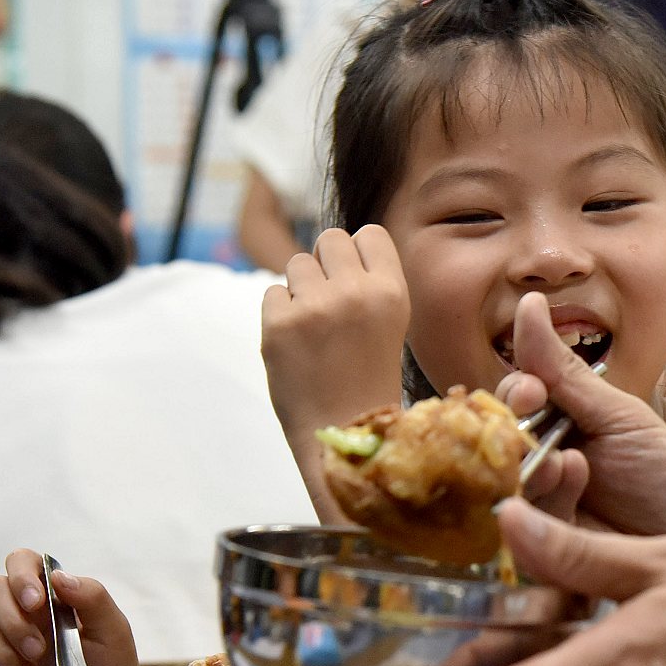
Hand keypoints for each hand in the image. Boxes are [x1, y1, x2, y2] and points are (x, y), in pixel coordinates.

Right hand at [0, 549, 141, 665]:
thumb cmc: (109, 661)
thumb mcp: (112, 628)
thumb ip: (92, 596)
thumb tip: (58, 576)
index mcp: (52, 591)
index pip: (21, 560)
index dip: (21, 575)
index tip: (35, 603)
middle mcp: (22, 607)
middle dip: (12, 620)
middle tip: (38, 649)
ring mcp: (3, 635)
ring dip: (3, 648)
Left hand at [261, 226, 412, 466]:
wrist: (344, 432)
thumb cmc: (368, 377)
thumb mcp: (390, 323)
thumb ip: (369, 282)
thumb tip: (334, 247)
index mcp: (392, 292)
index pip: (369, 233)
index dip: (358, 253)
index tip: (355, 278)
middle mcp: (356, 292)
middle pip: (330, 239)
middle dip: (326, 263)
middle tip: (329, 300)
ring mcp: (315, 307)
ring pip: (297, 263)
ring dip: (301, 287)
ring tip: (314, 326)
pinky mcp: (279, 325)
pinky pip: (273, 292)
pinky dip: (280, 313)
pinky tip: (297, 342)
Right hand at [493, 293, 665, 539]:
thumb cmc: (662, 472)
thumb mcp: (617, 414)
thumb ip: (563, 370)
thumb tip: (529, 303)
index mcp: (557, 421)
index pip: (515, 397)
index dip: (515, 391)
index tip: (531, 390)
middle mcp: (539, 458)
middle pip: (498, 437)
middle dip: (512, 429)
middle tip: (531, 427)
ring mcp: (537, 502)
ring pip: (504, 477)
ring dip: (530, 464)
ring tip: (566, 462)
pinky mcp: (539, 544)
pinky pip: (521, 520)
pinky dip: (546, 496)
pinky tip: (574, 482)